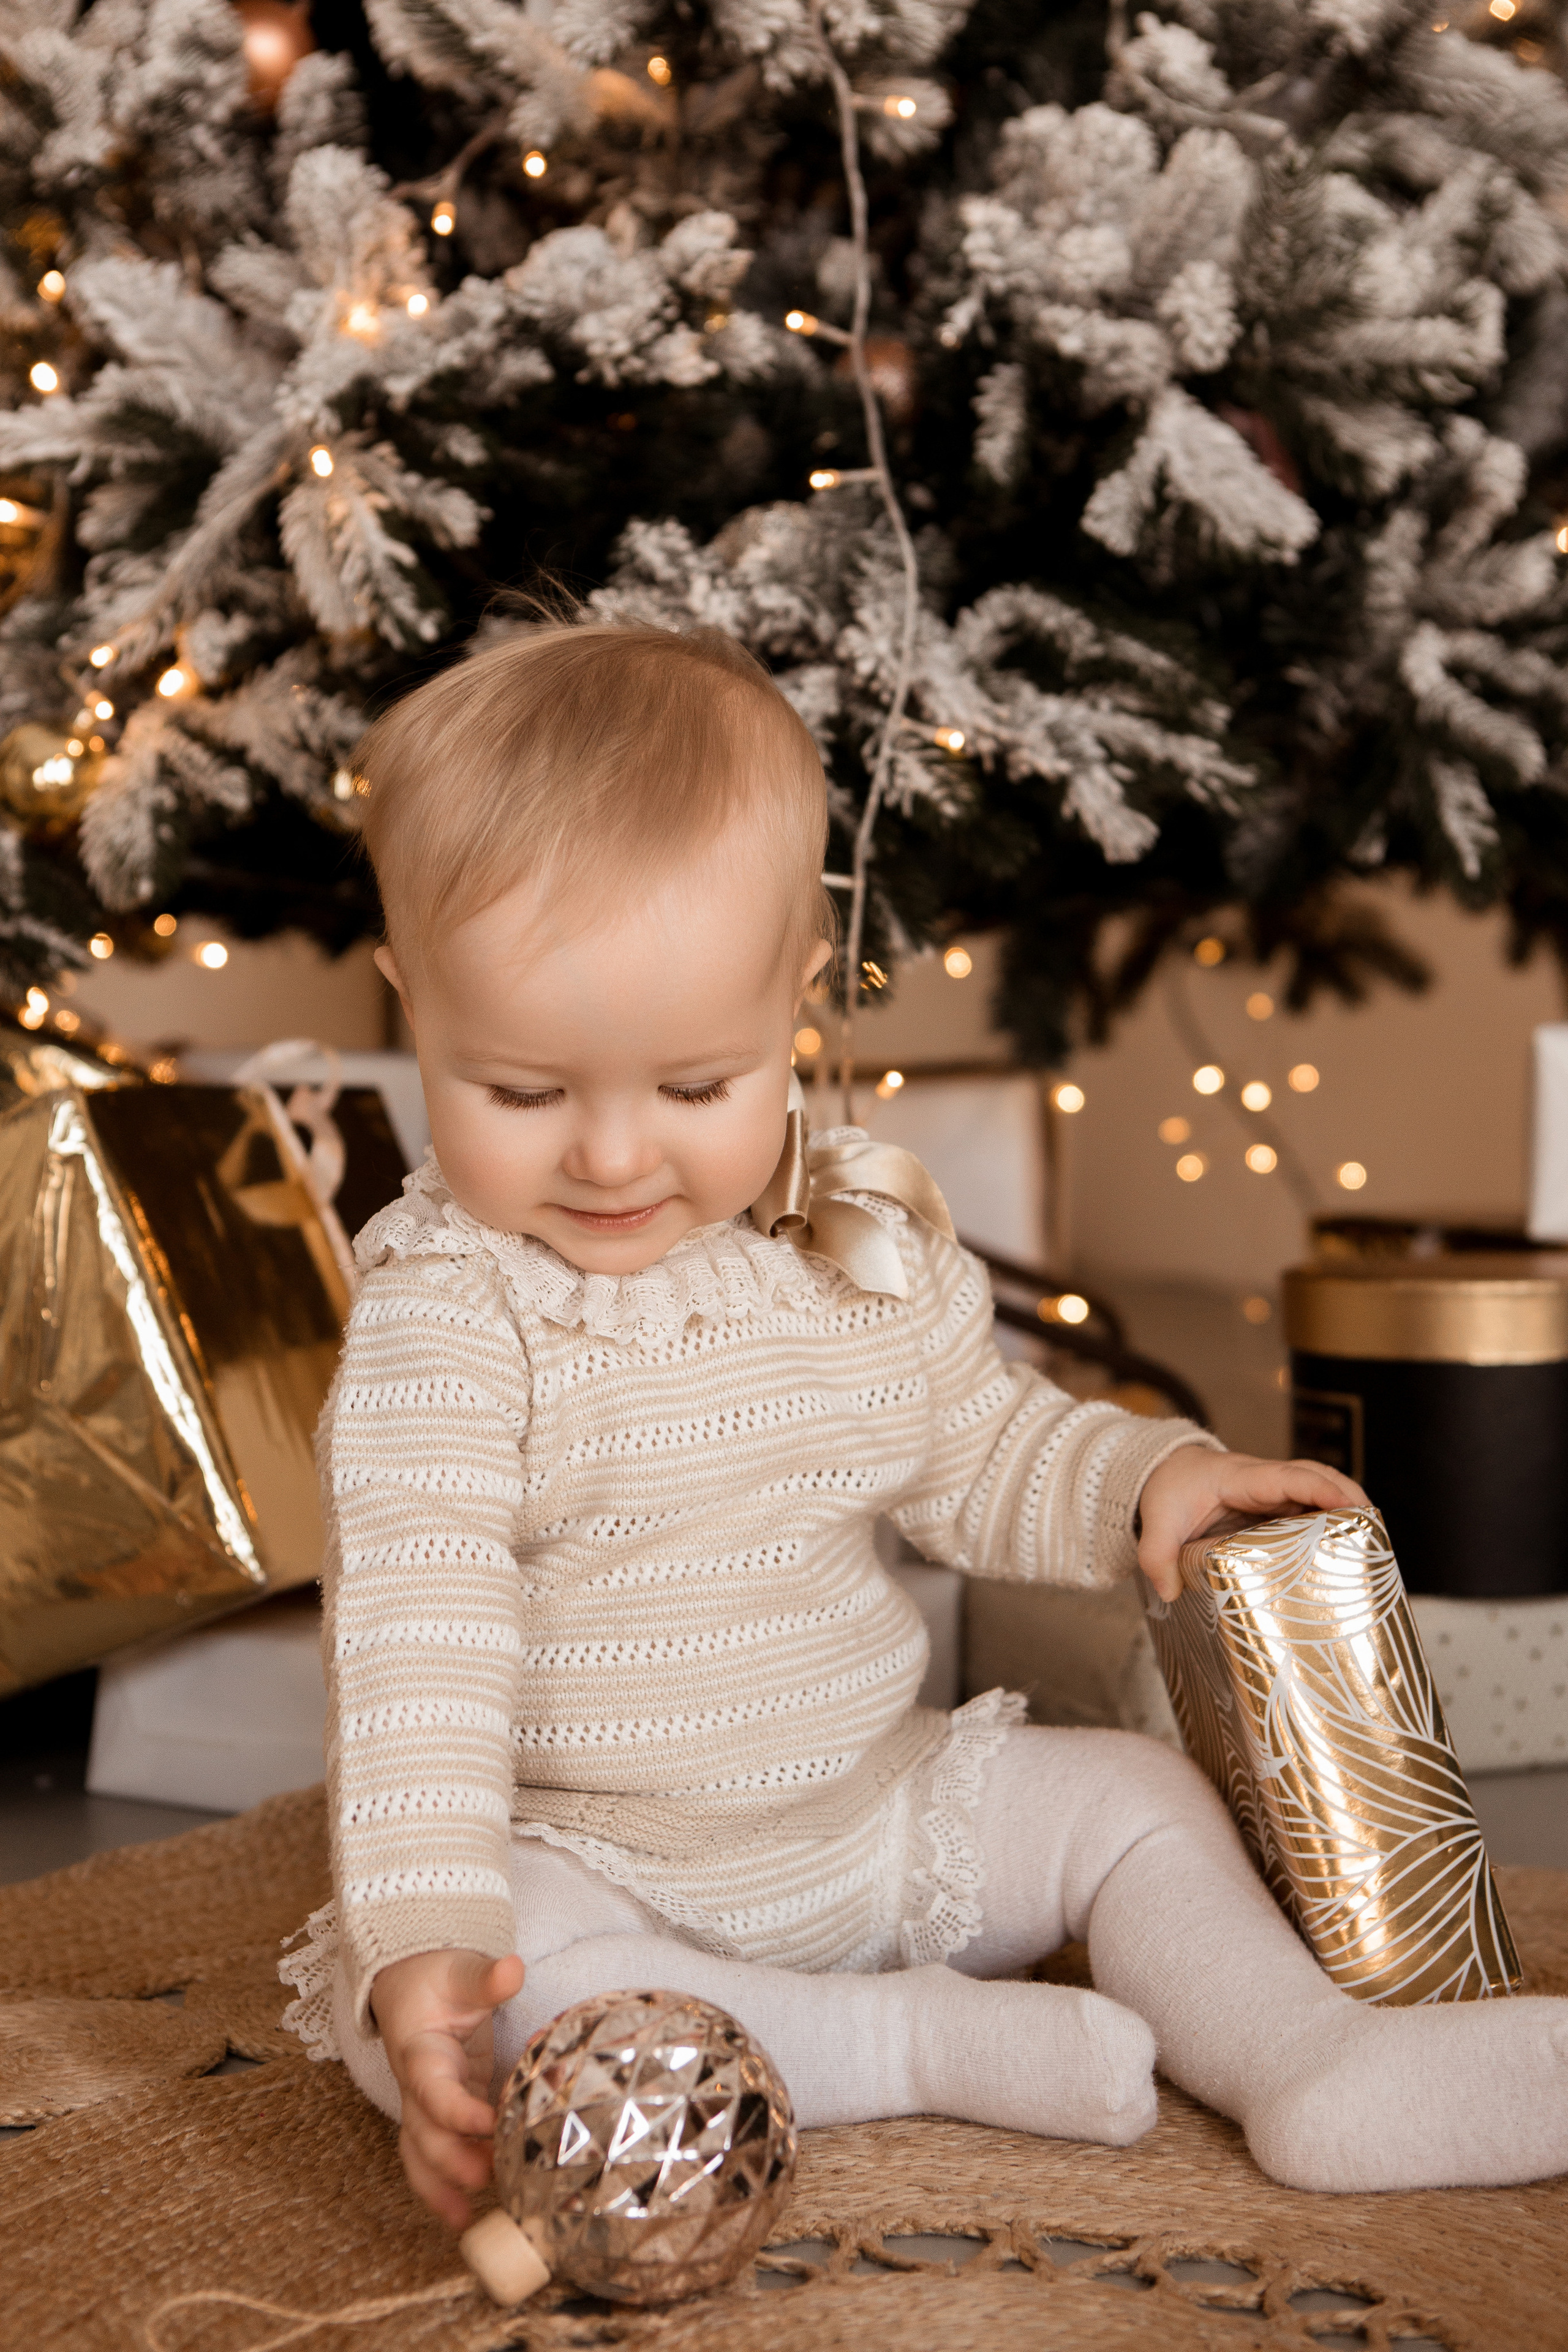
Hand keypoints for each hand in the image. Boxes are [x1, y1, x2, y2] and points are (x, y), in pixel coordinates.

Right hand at [369, 1946, 525, 2228]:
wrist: (409, 1979)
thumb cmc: (436, 1976)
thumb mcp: (460, 1969)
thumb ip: (484, 1976)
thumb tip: (511, 1969)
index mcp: (419, 2051)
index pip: (432, 2089)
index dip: (456, 2111)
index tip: (489, 2124)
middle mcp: (416, 2085)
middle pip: (424, 2132)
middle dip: (451, 2161)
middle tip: (488, 2179)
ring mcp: (425, 2103)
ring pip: (420, 2153)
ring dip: (439, 2187)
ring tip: (466, 2220)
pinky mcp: (441, 2111)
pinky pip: (434, 2153)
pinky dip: (443, 2184)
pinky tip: (465, 2213)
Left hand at [1136, 1444, 1368, 1602]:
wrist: (1162, 1473)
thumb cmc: (1166, 1490)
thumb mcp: (1155, 1522)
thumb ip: (1155, 1554)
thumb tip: (1168, 1590)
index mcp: (1241, 1477)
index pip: (1290, 1476)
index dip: (1322, 1489)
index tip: (1351, 1506)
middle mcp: (1264, 1481)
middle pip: (1318, 1478)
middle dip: (1350, 1498)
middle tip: (1377, 1532)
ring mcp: (1272, 1493)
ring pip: (1320, 1492)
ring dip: (1347, 1510)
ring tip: (1374, 1544)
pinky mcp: (1273, 1508)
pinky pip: (1309, 1510)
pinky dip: (1331, 1524)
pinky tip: (1344, 1552)